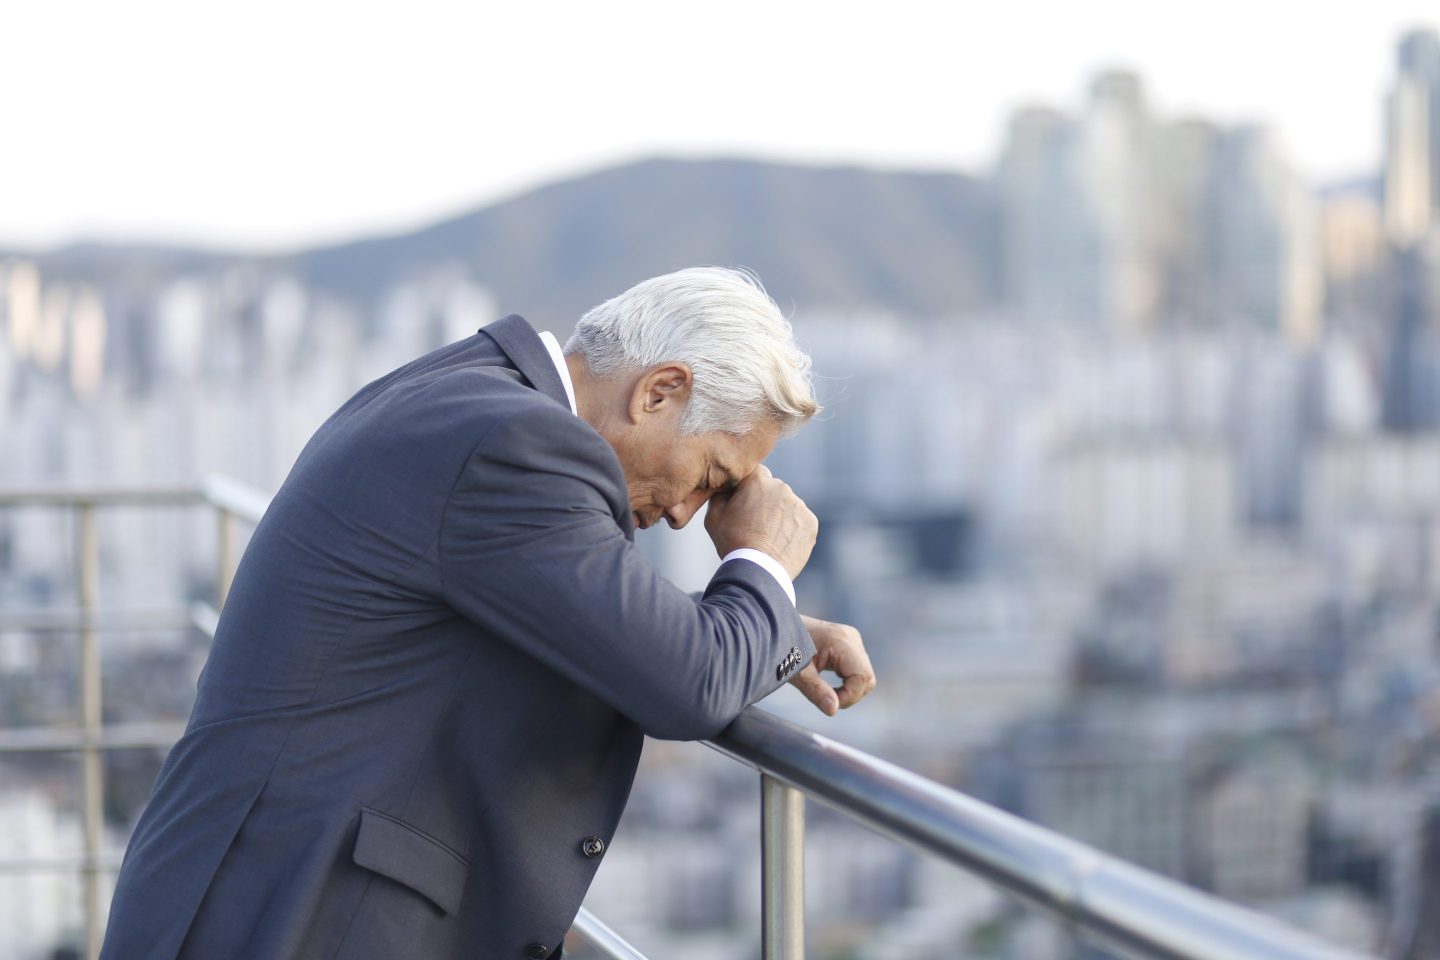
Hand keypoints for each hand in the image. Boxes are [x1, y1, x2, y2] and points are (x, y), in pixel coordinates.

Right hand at [704, 465, 817, 579]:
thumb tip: (725, 486)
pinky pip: (799, 521)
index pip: (753, 474)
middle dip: (764, 502)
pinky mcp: (810, 522)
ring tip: (767, 537)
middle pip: (772, 489)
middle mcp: (781, 487)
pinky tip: (780, 543)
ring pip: (787, 506)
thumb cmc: (732, 543)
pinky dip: (792, 529)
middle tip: (753, 524)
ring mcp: (798, 504)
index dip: (747, 488)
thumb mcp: (713, 516)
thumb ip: (720, 494)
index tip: (742, 503)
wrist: (758, 571)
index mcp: (757, 480)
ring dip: (779, 516)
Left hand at [789, 615, 875, 716]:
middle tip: (827, 699)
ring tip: (826, 691)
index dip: (850, 696)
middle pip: (866, 677)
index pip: (862, 677)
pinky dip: (847, 682)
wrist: (776, 627)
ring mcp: (851, 640)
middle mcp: (851, 638)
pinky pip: (857, 670)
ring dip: (849, 689)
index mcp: (841, 641)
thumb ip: (815, 691)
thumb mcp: (797, 672)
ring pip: (864, 675)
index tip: (830, 703)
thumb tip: (833, 710)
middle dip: (851, 695)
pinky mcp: (848, 645)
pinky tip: (829, 685)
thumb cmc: (784, 647)